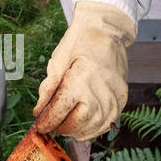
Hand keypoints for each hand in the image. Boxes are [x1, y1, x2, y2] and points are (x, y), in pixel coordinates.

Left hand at [33, 1, 135, 140]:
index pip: (60, 112)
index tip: (40, 126)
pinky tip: (84, 127)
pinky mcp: (122, 98)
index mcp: (80, 80)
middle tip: (52, 125)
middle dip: (61, 128)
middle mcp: (100, 91)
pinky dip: (95, 129)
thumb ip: (48, 89)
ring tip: (66, 127)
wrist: (107, 28)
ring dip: (77, 132)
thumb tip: (39, 111)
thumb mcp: (58, 61)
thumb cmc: (80, 41)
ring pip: (94, 127)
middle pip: (77, 123)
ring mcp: (114, 96)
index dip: (47, 122)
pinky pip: (109, 122)